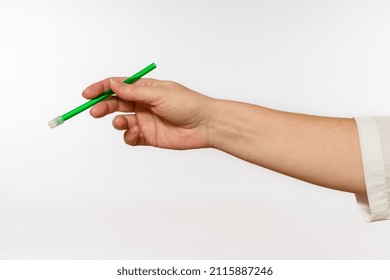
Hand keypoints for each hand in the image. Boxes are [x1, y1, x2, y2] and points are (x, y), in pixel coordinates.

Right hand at [82, 78, 212, 148]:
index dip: (101, 89)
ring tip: (123, 123)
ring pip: (121, 121)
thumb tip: (112, 84)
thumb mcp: (158, 94)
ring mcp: (145, 120)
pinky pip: (130, 137)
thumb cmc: (187, 104)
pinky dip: (128, 136)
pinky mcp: (148, 136)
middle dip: (103, 106)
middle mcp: (143, 104)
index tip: (87, 94)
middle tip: (94, 111)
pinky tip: (135, 134)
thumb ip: (134, 92)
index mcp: (145, 89)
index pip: (118, 86)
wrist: (205, 125)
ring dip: (117, 122)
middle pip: (116, 103)